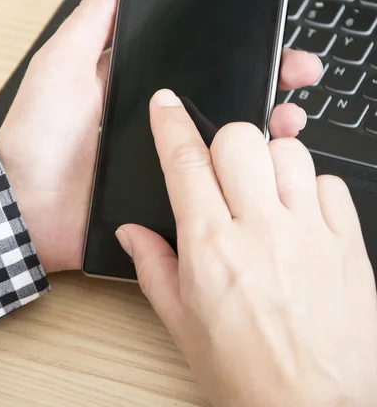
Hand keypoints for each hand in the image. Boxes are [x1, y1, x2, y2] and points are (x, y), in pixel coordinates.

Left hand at [0, 0, 320, 273]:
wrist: (28, 206)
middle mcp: (166, 116)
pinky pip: (217, 180)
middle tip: (299, 70)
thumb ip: (94, 20)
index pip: (204, 57)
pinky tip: (269, 161)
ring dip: (268, 123)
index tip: (270, 34)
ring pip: (232, 136)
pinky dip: (245, 173)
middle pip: (228, 92)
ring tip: (290, 116)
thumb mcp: (63, 64)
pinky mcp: (174, 191)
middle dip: (270, 77)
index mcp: (146, 83)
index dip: (239, 44)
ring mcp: (173, 155)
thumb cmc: (38, 134)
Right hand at [117, 91, 376, 406]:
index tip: (166, 104)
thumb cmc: (249, 377)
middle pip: (239, 140)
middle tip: (227, 172)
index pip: (185, 162)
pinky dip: (314, 188)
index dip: (171, 123)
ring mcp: (309, 234)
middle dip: (226, 144)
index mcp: (212, 250)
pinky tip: (304, 216)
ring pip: (289, 152)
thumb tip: (132, 233)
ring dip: (272, 163)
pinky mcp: (347, 244)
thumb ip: (153, 268)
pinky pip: (331, 183)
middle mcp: (261, 232)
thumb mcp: (183, 326)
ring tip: (269, 195)